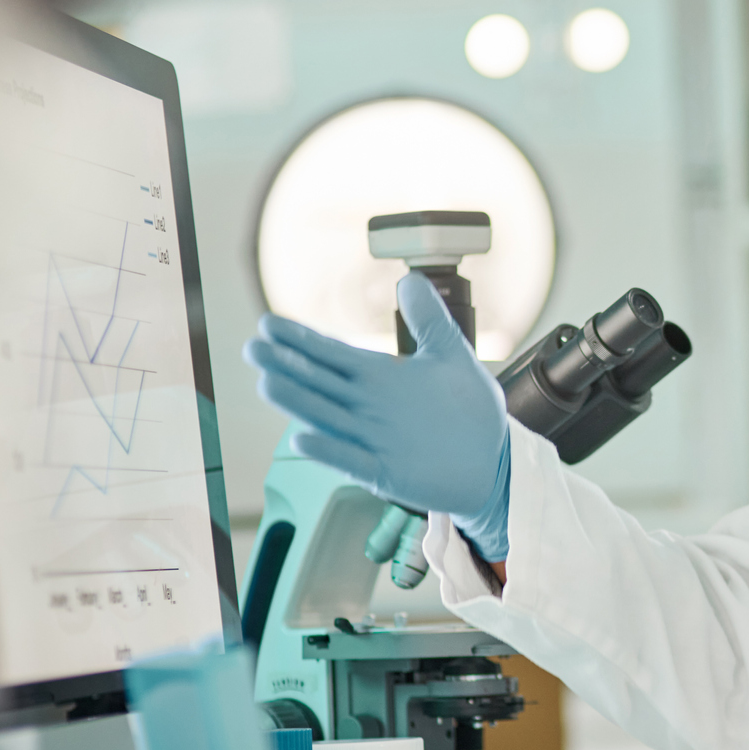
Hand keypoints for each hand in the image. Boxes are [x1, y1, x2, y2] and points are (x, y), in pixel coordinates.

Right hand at [243, 273, 512, 558]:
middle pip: (319, 382)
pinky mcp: (385, 471)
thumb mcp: (450, 354)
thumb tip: (410, 278)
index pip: (331, 354)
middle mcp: (367, 406)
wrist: (493, 460)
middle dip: (286, 365)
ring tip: (268, 383)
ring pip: (327, 417)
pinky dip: (329, 450)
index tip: (269, 324)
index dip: (300, 340)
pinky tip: (304, 439)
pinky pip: (351, 459)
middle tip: (254, 348)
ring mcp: (372, 439)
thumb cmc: (468, 412)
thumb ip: (428, 318)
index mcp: (379, 377)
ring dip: (298, 402)